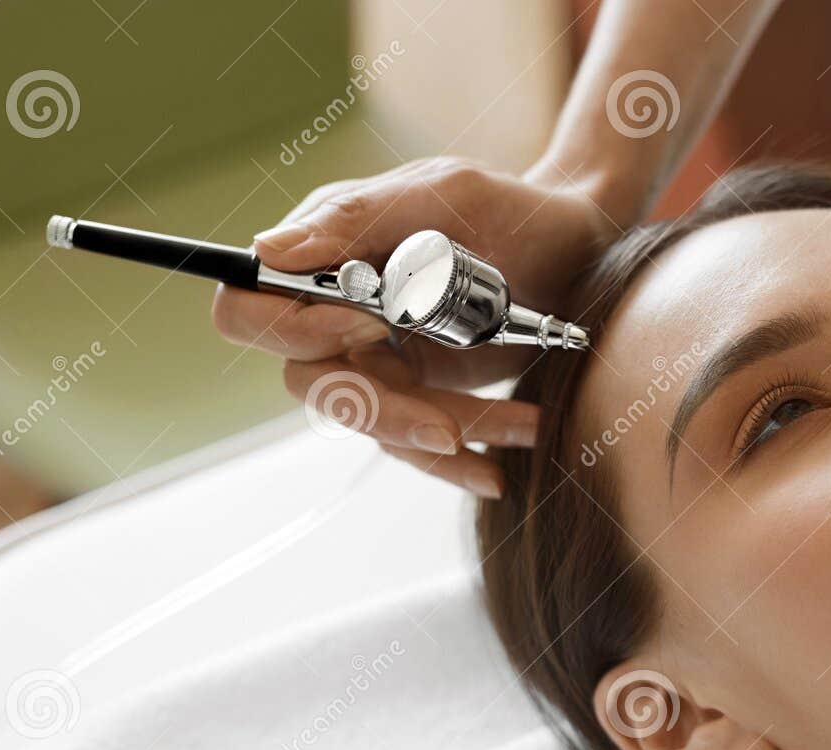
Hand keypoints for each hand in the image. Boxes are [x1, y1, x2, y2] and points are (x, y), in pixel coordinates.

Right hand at [211, 157, 617, 495]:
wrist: (579, 246)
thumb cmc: (508, 208)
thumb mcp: (444, 195)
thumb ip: (358, 217)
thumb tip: (270, 250)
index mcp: (321, 261)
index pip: (250, 312)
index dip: (293, 331)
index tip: (370, 321)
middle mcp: (336, 317)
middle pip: (312, 385)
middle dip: (381, 410)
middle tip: (447, 424)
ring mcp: (379, 361)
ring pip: (376, 423)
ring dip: (445, 436)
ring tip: (523, 427)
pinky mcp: (423, 395)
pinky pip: (418, 443)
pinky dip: (457, 463)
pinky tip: (495, 472)